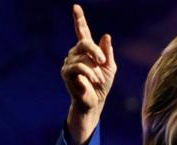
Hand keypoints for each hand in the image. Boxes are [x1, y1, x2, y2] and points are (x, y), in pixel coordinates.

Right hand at [61, 4, 116, 144]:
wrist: (95, 103)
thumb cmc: (102, 86)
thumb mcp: (110, 68)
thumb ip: (108, 53)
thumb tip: (105, 35)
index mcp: (86, 51)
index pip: (81, 31)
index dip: (79, 19)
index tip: (76, 7)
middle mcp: (75, 54)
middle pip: (84, 42)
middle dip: (95, 51)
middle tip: (103, 62)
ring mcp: (69, 63)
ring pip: (82, 56)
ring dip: (95, 69)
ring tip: (99, 80)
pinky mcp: (66, 73)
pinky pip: (78, 66)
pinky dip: (89, 73)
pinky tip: (94, 81)